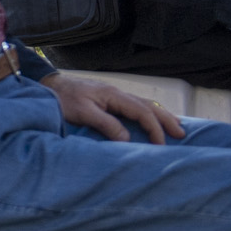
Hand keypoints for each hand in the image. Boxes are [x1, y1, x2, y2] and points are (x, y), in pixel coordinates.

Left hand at [43, 73, 184, 144]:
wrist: (49, 86)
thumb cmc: (63, 99)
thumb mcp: (83, 113)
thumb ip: (106, 124)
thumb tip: (127, 139)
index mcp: (114, 95)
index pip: (142, 112)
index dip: (154, 128)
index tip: (160, 144)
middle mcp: (117, 93)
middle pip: (149, 105)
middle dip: (166, 120)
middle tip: (181, 134)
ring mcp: (114, 95)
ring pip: (144, 104)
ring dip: (160, 115)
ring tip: (175, 126)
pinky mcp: (108, 99)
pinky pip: (135, 105)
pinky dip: (148, 112)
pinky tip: (151, 119)